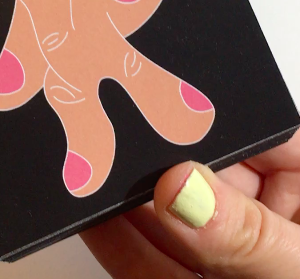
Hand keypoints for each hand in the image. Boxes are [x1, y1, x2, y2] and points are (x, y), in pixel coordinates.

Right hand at [83, 128, 299, 277]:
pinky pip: (150, 260)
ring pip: (166, 215)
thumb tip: (182, 188)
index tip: (154, 108)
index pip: (247, 132)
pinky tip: (98, 221)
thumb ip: (249, 237)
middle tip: (112, 148)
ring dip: (127, 201)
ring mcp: (223, 252)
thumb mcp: (299, 272)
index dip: (199, 118)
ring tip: (92, 177)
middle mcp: (262, 213)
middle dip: (153, 163)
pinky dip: (120, 243)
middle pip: (195, 170)